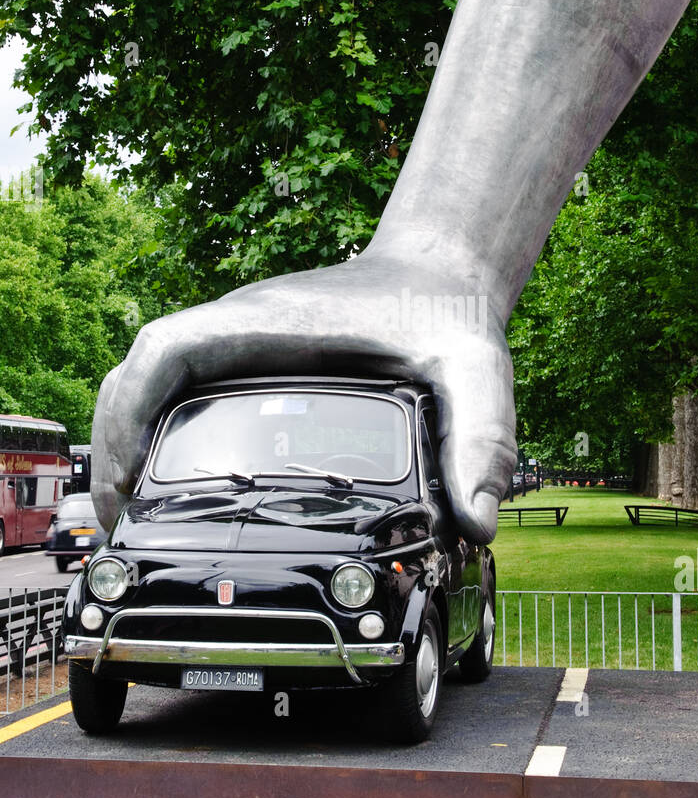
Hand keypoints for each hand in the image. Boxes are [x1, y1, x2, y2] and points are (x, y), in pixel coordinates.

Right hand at [91, 249, 515, 542]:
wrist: (442, 272)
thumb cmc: (447, 312)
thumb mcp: (475, 370)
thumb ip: (484, 436)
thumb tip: (476, 519)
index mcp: (268, 325)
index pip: (165, 354)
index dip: (129, 414)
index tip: (124, 479)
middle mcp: (238, 332)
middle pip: (135, 376)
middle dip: (113, 444)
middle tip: (122, 524)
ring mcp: (237, 347)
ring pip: (146, 385)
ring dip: (123, 441)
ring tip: (130, 517)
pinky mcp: (247, 364)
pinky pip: (176, 393)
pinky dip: (152, 434)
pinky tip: (170, 486)